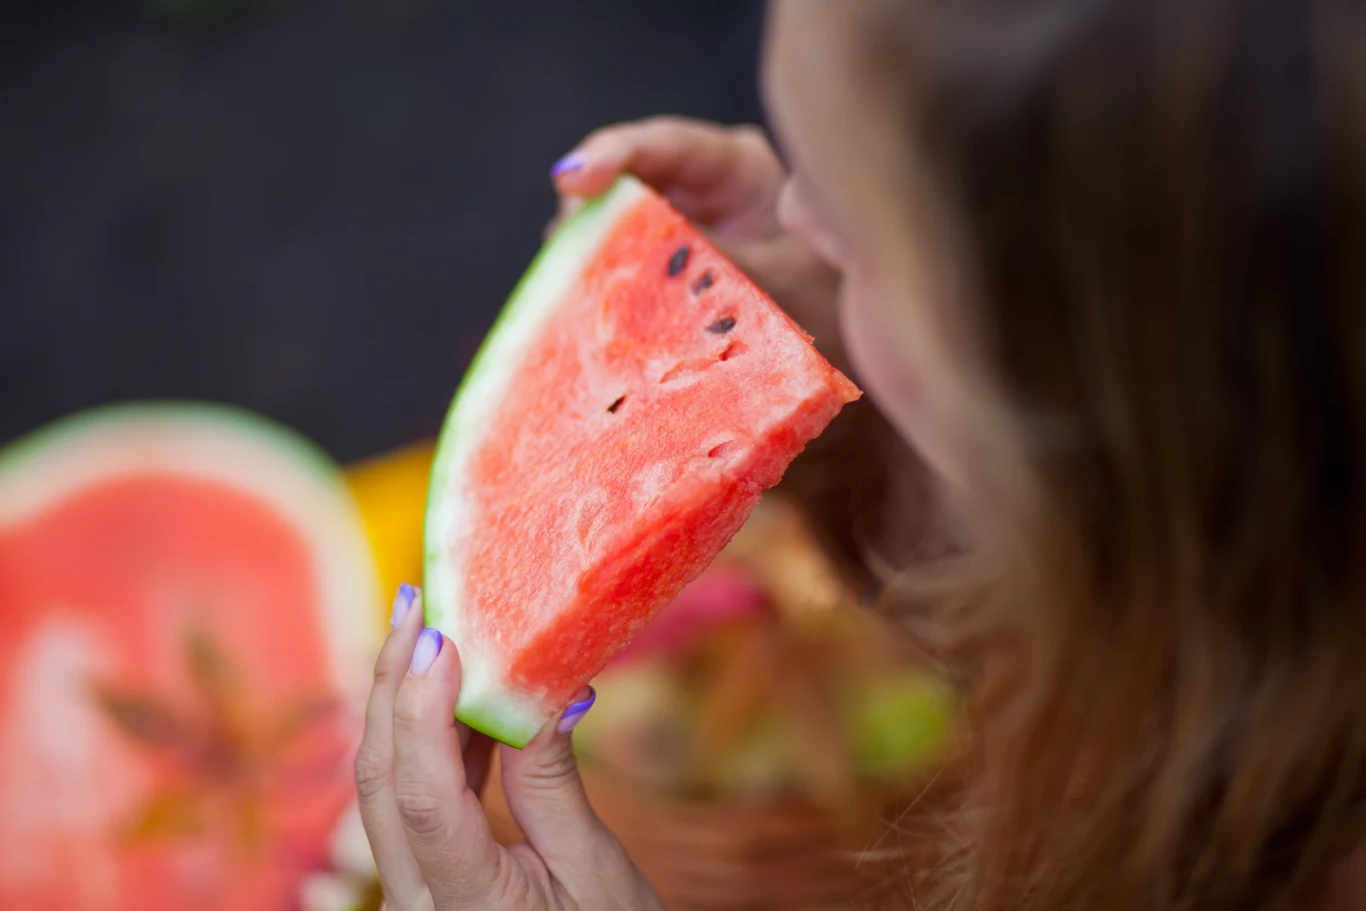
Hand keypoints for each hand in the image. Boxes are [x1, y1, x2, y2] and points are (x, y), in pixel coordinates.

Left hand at [356, 584, 663, 910]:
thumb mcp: (596, 873)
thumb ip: (552, 781)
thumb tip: (539, 685)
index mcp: (468, 907)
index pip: (425, 797)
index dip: (424, 709)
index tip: (441, 635)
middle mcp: (417, 905)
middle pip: (381, 782)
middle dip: (392, 684)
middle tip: (417, 604)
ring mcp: (410, 897)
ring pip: (385, 788)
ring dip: (404, 702)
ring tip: (430, 628)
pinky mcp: (421, 883)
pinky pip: (410, 802)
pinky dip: (430, 740)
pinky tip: (453, 691)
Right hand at [548, 116, 842, 354]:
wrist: (855, 343)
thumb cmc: (833, 300)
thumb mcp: (777, 279)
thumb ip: (709, 264)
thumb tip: (638, 258)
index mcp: (738, 167)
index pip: (664, 145)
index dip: (611, 156)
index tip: (570, 180)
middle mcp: (703, 185)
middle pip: (627, 179)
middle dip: (589, 207)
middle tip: (561, 244)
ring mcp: (682, 223)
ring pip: (617, 222)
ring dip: (592, 250)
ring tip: (569, 279)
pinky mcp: (669, 263)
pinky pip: (625, 261)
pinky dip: (606, 281)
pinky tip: (585, 302)